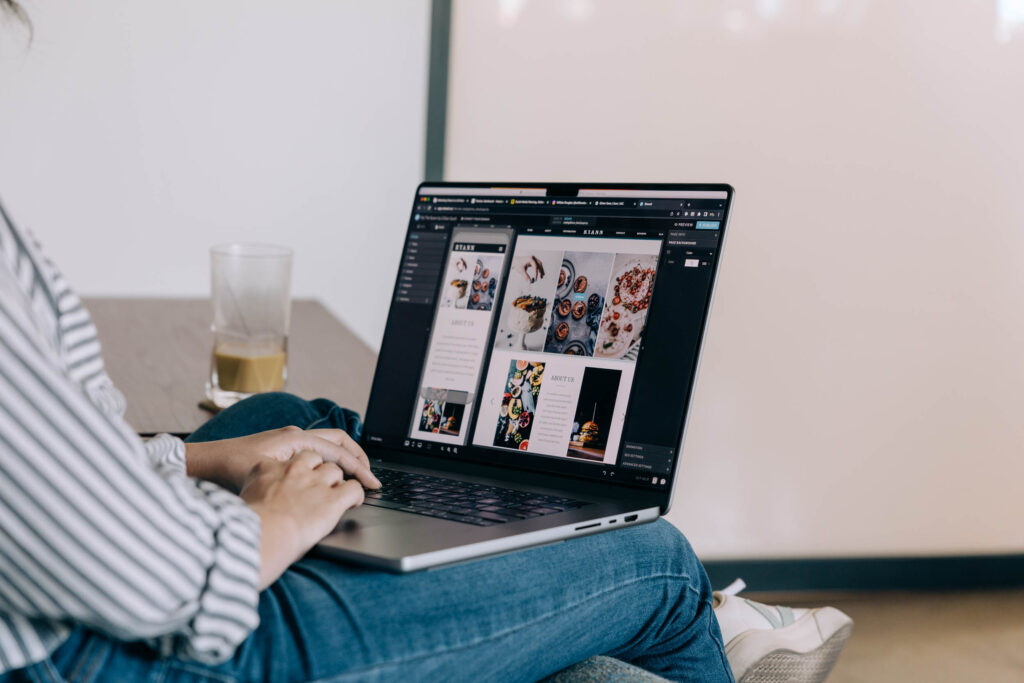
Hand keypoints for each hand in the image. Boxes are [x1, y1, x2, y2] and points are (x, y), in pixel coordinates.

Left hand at [185, 426, 379, 491]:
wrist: (205, 462)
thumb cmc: (230, 469)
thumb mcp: (264, 473)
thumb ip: (293, 477)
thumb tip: (323, 484)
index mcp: (295, 439)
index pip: (339, 452)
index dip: (359, 469)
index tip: (373, 484)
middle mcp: (296, 436)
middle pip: (339, 440)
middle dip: (359, 458)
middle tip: (372, 477)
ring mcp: (290, 440)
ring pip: (329, 444)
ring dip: (346, 457)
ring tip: (358, 475)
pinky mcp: (283, 448)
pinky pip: (317, 450)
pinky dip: (331, 460)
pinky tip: (332, 475)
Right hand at [240, 451, 363, 587]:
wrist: (259, 536)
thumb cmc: (247, 527)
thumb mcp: (243, 499)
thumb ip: (256, 493)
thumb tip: (259, 505)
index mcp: (266, 468)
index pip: (288, 460)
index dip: (297, 470)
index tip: (299, 479)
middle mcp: (293, 470)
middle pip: (314, 457)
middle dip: (319, 469)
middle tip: (322, 483)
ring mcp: (315, 481)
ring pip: (336, 470)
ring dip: (337, 481)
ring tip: (338, 493)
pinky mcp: (333, 498)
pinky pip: (353, 488)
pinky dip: (356, 494)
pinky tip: (354, 502)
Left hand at [520, 255, 544, 282]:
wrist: (516, 261)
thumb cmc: (518, 265)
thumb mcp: (521, 271)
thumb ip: (526, 276)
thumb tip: (529, 282)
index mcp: (530, 259)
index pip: (535, 266)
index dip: (536, 273)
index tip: (535, 278)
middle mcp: (533, 257)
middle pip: (539, 264)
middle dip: (541, 271)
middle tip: (542, 277)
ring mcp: (534, 258)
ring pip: (540, 264)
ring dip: (541, 270)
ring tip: (542, 277)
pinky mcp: (534, 260)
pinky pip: (538, 265)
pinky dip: (539, 269)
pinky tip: (540, 274)